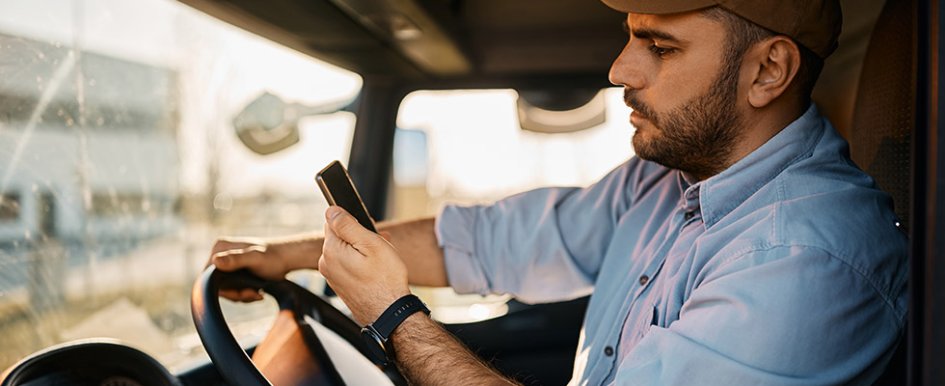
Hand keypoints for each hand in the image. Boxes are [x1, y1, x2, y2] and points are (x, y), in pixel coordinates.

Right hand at [208, 238, 295, 301]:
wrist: (287, 259)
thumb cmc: (274, 257)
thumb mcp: (255, 258)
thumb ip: (236, 259)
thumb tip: (215, 261)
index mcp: (220, 247)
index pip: (208, 276)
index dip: (223, 289)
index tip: (244, 293)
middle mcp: (220, 254)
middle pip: (216, 284)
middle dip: (235, 293)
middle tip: (254, 294)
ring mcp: (226, 263)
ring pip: (225, 289)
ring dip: (241, 295)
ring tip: (258, 293)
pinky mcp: (233, 271)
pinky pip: (231, 289)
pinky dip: (244, 294)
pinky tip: (257, 292)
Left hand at [319, 206, 410, 325]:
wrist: (389, 314)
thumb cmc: (385, 281)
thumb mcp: (371, 244)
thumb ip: (348, 225)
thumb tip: (331, 210)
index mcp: (331, 250)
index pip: (334, 221)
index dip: (354, 222)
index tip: (369, 231)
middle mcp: (326, 263)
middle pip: (340, 236)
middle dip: (359, 236)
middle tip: (380, 245)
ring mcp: (332, 276)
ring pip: (345, 251)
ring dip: (362, 250)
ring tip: (381, 260)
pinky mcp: (340, 285)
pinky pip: (348, 265)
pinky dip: (360, 263)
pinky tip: (376, 271)